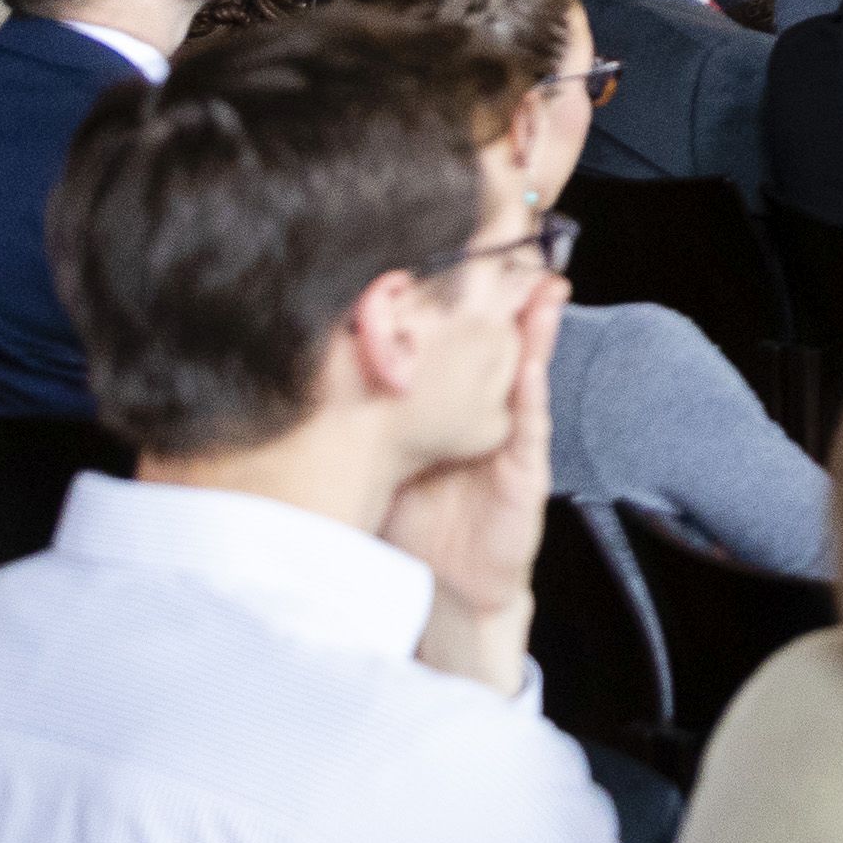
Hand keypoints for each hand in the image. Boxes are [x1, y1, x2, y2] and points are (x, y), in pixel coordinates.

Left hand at [384, 278, 559, 691]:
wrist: (447, 594)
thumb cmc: (410, 528)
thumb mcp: (379, 463)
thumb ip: (359, 424)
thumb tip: (298, 376)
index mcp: (445, 415)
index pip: (454, 352)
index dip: (458, 307)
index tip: (454, 255)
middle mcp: (480, 421)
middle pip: (493, 351)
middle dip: (505, 301)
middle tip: (511, 248)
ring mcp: (507, 443)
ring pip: (523, 373)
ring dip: (536, 330)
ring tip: (544, 286)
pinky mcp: (524, 472)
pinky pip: (530, 420)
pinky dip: (534, 385)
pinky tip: (535, 354)